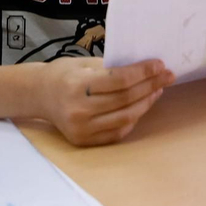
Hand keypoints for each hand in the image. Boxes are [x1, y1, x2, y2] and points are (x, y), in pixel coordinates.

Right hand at [34, 57, 173, 145]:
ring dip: (146, 103)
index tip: (159, 65)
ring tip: (157, 90)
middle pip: (125, 99)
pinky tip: (141, 106)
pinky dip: (133, 119)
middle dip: (150, 86)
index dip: (143, 73)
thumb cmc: (63, 74)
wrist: (39, 95)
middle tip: (166, 76)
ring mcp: (81, 129)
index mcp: (77, 85)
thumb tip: (144, 70)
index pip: (119, 80)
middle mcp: (79, 110)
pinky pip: (117, 132)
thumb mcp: (84, 64)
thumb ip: (111, 68)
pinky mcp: (84, 141)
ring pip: (126, 117)